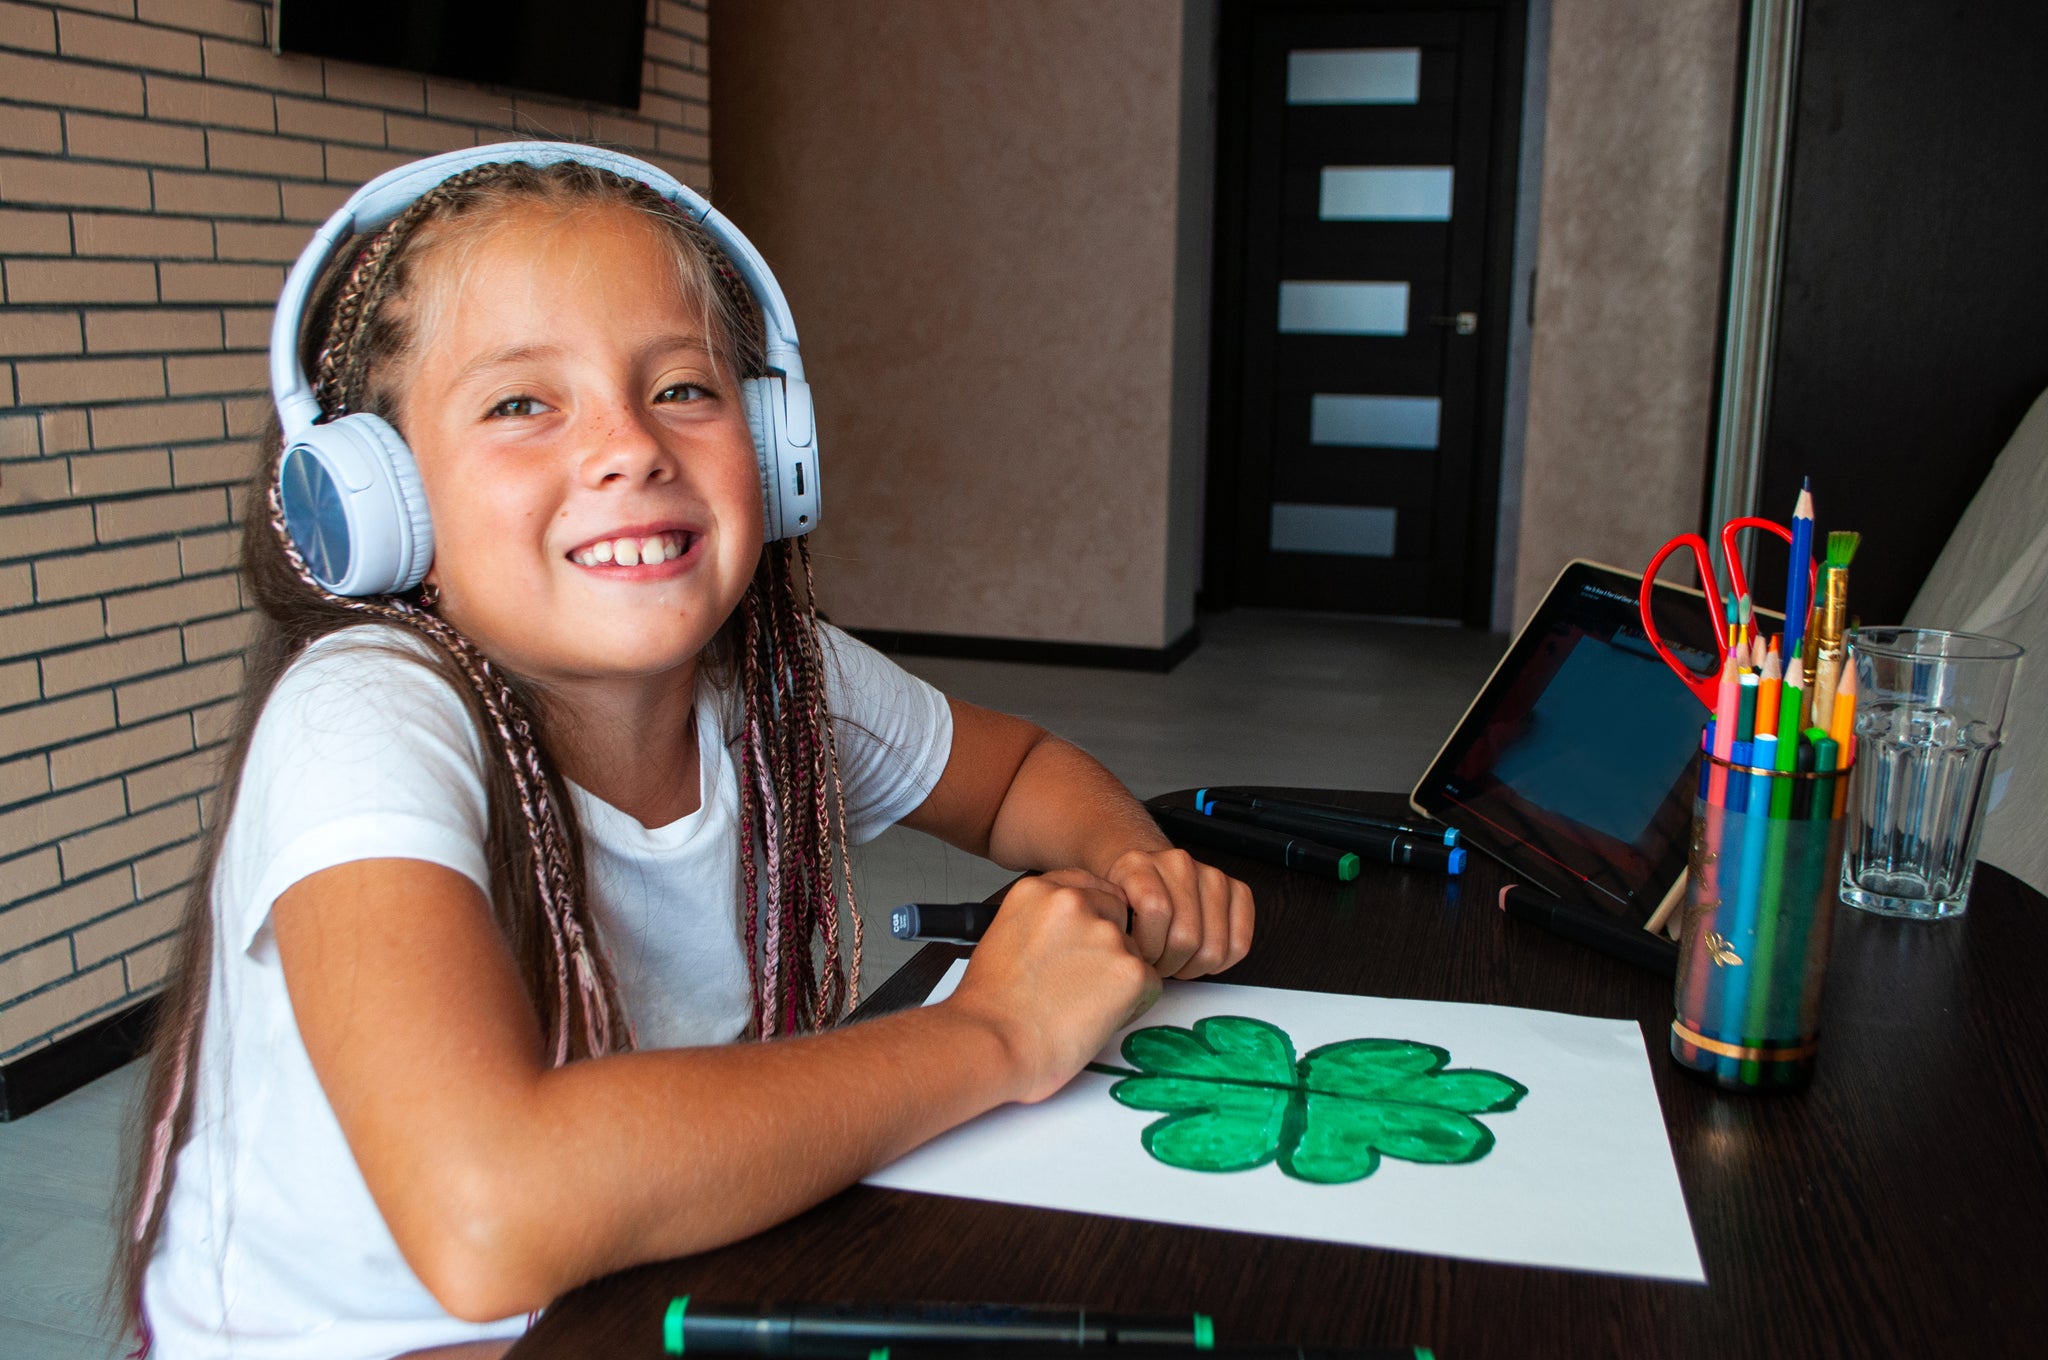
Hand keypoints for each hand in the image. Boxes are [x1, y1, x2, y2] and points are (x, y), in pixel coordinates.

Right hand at [941, 869, 1160, 1103]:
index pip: (1087, 886)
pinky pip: (1150, 983)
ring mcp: (1105, 934)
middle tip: (1081, 982)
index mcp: (1038, 890)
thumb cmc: (991, 1007)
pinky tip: (1097, 1018)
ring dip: (1117, 976)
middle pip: (1116, 914)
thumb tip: (1069, 935)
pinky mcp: (1130, 970)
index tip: (1081, 941)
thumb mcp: (1006, 937)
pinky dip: (1132, 1004)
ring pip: (1134, 951)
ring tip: (1081, 1005)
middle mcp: (1073, 902)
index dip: (1090, 917)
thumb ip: (1042, 922)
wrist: (994, 1043)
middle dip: (1107, 946)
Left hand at [1106, 848, 1254, 979]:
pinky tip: (1199, 957)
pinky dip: (1221, 962)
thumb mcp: (1103, 910)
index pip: (1155, 910)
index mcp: (1138, 864)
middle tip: (1156, 964)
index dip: (1147, 947)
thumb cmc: (1124, 900)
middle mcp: (1178, 863)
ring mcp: (1211, 874)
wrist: (1142, 873)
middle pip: (1186, 936)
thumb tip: (1126, 962)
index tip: (1136, 954)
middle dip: (1168, 964)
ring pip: (1213, 946)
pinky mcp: (1237, 890)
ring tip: (1174, 961)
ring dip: (1192, 967)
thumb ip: (1110, 930)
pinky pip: (1240, 943)